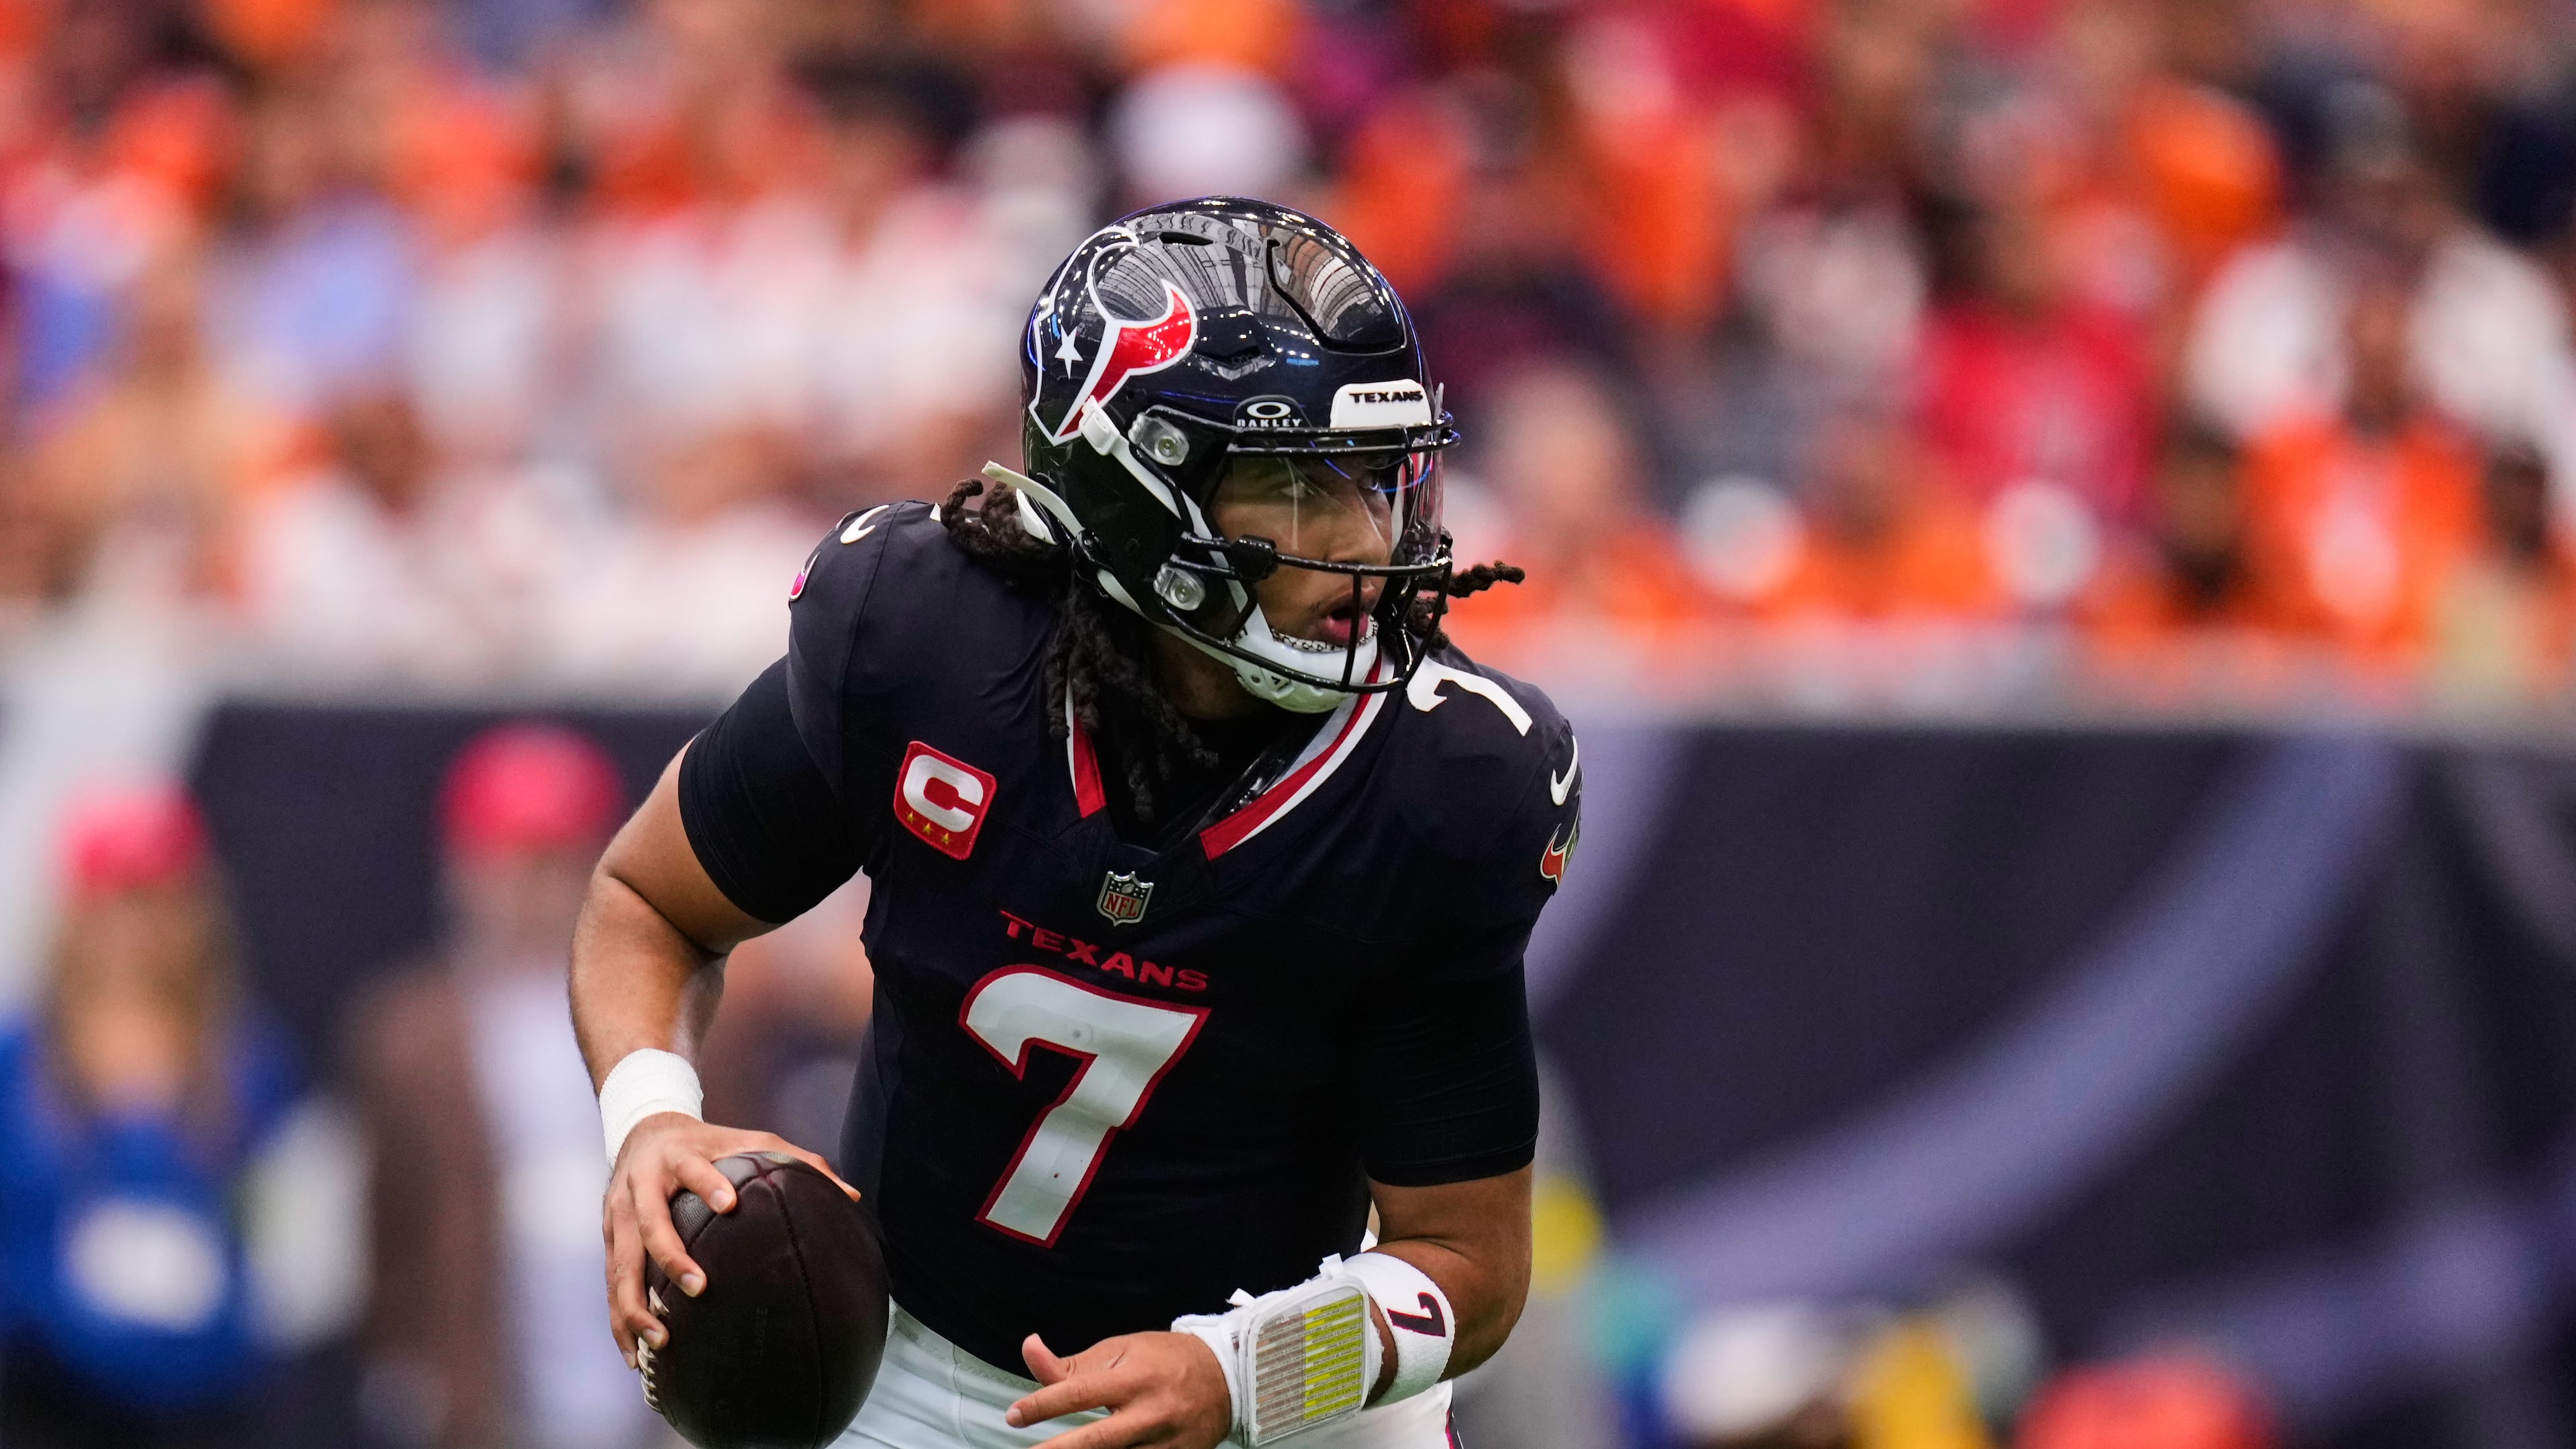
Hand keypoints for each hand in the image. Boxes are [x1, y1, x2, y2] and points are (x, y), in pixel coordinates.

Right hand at [600, 1113, 858, 1365]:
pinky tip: (634, 1356)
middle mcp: (641, 1186)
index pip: (693, 1169)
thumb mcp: (748, 1140)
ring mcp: (619, 1215)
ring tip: (659, 1343)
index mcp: (679, 1158)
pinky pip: (610, 1285)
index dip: (708, 1185)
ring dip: (636, 1306)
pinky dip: (618, 1322)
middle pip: (650, 1224)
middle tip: (699, 1288)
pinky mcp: (609, 1239)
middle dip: (671, 1257)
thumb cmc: (707, 1142)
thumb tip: (851, 1195)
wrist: (644, 1130)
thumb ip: (797, 1161)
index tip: (730, 1205)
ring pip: (621, 1265)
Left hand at [1005, 1330, 1231, 1448]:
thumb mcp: (1121, 1350)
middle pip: (1097, 1440)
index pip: (1079, 1393)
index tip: (1015, 1415)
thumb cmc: (1165, 1360)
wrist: (1227, 1378)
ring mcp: (1165, 1443)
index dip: (1041, 1406)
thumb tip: (1029, 1348)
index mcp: (1134, 1378)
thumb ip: (1072, 1363)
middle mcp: (1150, 1412)